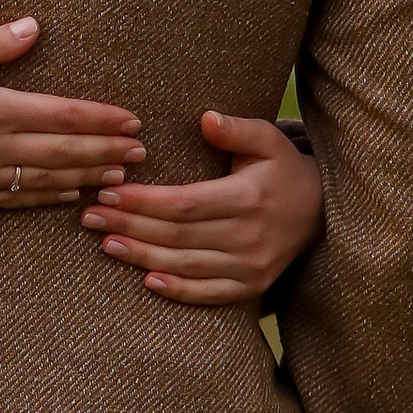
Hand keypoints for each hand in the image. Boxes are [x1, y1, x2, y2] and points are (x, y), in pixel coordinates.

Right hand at [0, 18, 138, 211]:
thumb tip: (34, 27)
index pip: (63, 114)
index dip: (101, 119)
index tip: (132, 120)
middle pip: (65, 152)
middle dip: (106, 151)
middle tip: (140, 151)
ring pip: (47, 181)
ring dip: (87, 177)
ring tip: (118, 175)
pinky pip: (16, 202)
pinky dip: (49, 199)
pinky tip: (70, 196)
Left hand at [82, 110, 323, 302]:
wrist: (321, 213)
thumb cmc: (283, 170)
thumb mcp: (269, 140)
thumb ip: (237, 129)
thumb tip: (206, 118)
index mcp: (248, 198)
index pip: (183, 203)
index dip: (142, 200)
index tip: (108, 190)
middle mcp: (249, 236)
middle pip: (176, 235)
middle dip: (129, 224)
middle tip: (91, 216)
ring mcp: (251, 266)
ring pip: (185, 265)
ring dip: (141, 256)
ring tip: (105, 242)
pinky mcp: (251, 287)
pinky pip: (208, 293)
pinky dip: (177, 290)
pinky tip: (146, 279)